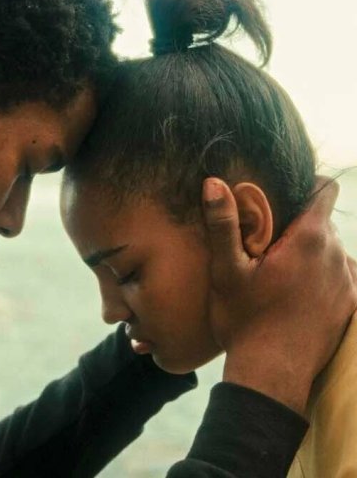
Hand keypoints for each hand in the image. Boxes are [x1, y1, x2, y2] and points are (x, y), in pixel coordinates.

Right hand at [202, 176, 355, 413]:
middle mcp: (336, 256)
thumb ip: (223, 224)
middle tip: (263, 243)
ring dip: (309, 252)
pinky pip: (339, 275)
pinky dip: (320, 275)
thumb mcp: (226, 271)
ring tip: (277, 272)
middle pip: (322, 222)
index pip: (325, 191)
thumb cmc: (246, 320)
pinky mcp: (350, 305)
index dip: (306, 185)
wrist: (272, 374)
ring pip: (331, 249)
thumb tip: (213, 183)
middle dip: (296, 225)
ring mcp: (347, 282)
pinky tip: (293, 292)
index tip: (281, 195)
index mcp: (308, 240)